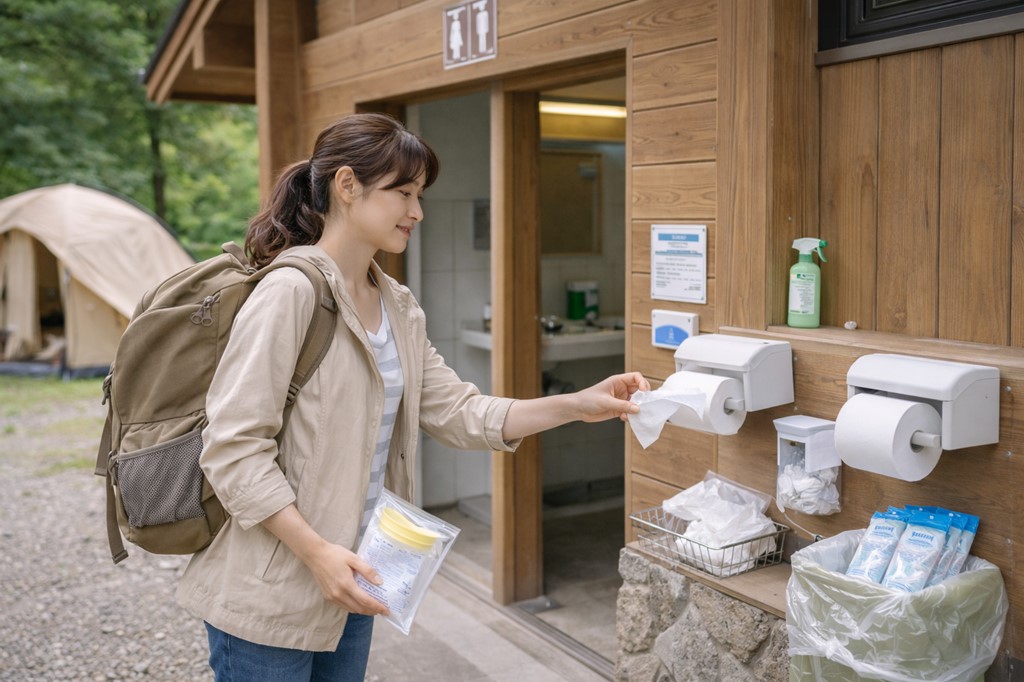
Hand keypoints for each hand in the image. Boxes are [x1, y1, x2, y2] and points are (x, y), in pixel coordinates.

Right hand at [261, 505, 388, 615]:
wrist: (315, 555)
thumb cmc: (335, 554)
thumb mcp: (353, 558)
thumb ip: (367, 570)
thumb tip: (379, 582)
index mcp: (346, 584)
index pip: (365, 601)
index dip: (377, 607)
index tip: (387, 610)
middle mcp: (338, 594)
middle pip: (359, 608)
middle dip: (372, 611)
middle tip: (382, 609)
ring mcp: (332, 597)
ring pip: (351, 609)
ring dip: (363, 610)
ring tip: (373, 607)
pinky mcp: (328, 597)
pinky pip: (344, 606)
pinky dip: (354, 607)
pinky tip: (359, 602)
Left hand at [575, 371, 650, 422]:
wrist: (578, 409)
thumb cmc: (588, 399)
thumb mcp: (606, 401)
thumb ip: (622, 405)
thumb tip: (637, 409)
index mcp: (618, 381)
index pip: (636, 377)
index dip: (643, 383)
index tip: (645, 392)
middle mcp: (621, 389)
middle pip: (639, 390)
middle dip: (643, 398)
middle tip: (644, 406)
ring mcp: (621, 400)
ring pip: (636, 403)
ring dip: (637, 409)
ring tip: (634, 415)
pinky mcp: (619, 410)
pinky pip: (629, 412)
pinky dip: (630, 416)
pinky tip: (624, 419)